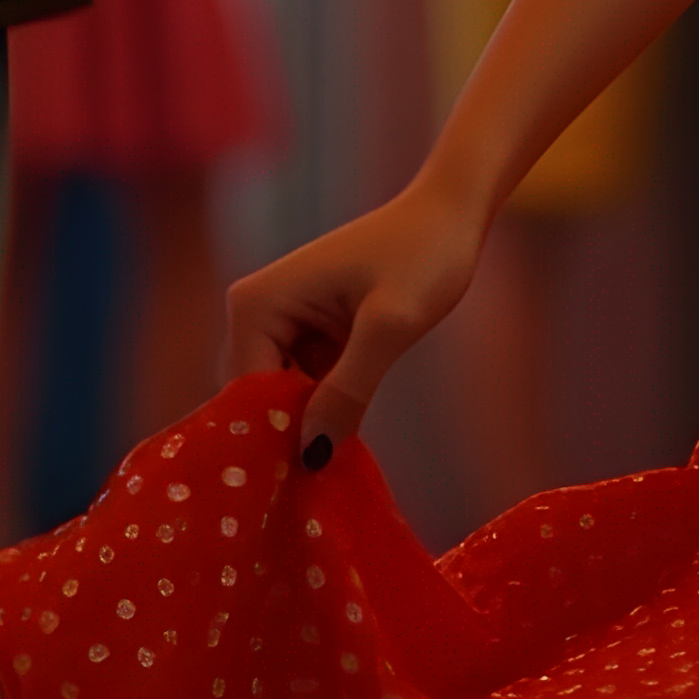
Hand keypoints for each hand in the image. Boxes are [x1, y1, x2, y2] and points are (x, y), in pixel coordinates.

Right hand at [227, 178, 488, 466]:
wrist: (451, 213)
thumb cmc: (425, 255)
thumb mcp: (390, 326)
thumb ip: (348, 389)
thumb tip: (311, 454)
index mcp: (254, 306)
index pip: (247, 396)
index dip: (273, 439)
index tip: (302, 485)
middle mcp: (252, 312)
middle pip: (257, 400)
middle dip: (288, 434)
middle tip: (323, 481)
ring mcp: (279, 321)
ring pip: (282, 397)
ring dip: (308, 424)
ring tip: (336, 466)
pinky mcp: (307, 330)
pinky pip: (305, 384)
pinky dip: (325, 408)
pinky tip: (348, 434)